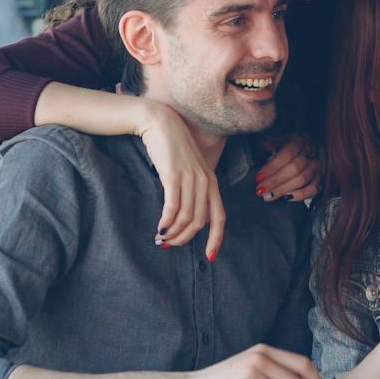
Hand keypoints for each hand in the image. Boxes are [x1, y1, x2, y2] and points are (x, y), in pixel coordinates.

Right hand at [138, 100, 226, 258]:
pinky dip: (166, 223)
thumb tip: (187, 216)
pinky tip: (159, 229)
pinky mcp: (173, 176)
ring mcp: (190, 178)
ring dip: (173, 233)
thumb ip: (192, 189)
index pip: (220, 216)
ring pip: (186, 217)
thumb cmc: (171, 148)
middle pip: (199, 222)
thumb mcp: (187, 169)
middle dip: (185, 239)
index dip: (216, 238)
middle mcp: (205, 181)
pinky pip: (172, 208)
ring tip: (160, 239)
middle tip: (168, 245)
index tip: (209, 256)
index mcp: (211, 181)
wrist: (159, 122)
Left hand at [256, 136, 321, 203]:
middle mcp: (310, 152)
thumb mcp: (272, 140)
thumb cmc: (282, 146)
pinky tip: (285, 198)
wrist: (300, 150)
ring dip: (283, 190)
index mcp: (298, 140)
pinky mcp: (320, 179)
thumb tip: (261, 156)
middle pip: (295, 168)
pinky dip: (299, 195)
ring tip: (268, 196)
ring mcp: (317, 166)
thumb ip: (266, 146)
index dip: (272, 167)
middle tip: (260, 190)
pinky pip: (313, 190)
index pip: (287, 154)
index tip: (259, 178)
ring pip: (303, 180)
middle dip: (275, 181)